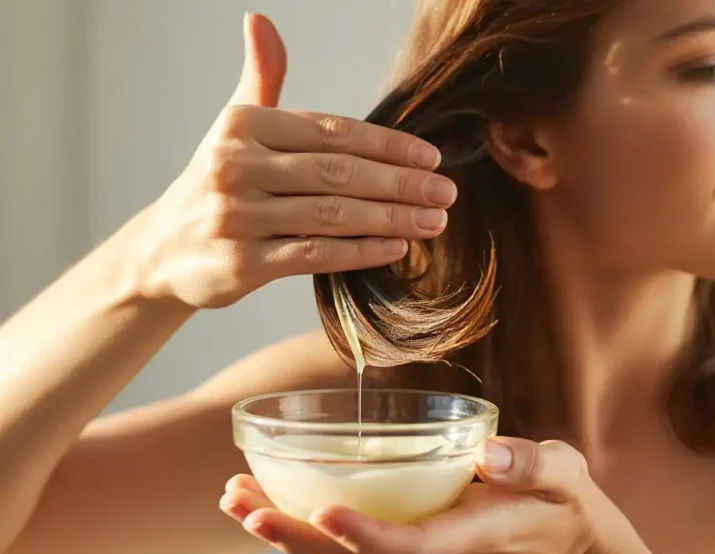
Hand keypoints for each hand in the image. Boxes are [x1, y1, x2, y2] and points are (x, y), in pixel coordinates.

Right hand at [131, 13, 455, 308]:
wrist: (163, 249)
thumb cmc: (218, 182)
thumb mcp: (235, 126)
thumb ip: (261, 77)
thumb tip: (260, 20)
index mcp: (244, 126)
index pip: (332, 132)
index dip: (387, 144)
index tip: (431, 157)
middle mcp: (236, 166)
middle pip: (338, 173)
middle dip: (400, 183)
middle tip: (446, 191)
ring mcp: (236, 216)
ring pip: (331, 215)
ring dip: (391, 218)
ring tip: (433, 221)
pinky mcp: (239, 263)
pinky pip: (312, 255)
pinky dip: (359, 252)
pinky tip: (396, 249)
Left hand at [220, 438, 646, 553]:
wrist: (561, 532)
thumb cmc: (560, 498)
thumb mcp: (563, 474)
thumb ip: (533, 463)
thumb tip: (491, 452)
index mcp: (468, 535)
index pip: (411, 548)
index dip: (367, 536)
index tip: (325, 513)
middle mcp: (431, 548)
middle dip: (298, 537)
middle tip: (245, 507)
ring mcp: (414, 543)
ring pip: (341, 552)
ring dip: (286, 528)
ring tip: (235, 499)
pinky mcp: (405, 529)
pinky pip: (347, 536)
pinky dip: (303, 519)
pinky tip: (269, 496)